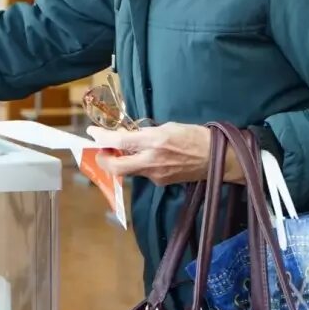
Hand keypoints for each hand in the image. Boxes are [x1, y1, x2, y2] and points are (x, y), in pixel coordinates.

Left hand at [87, 122, 216, 185]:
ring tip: (124, 149)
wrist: (216, 159)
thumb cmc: (194, 136)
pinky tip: (145, 157)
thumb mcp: (168, 126)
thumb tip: (126, 135)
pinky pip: (142, 173)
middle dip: (103, 159)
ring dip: (122, 161)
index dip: (102, 137)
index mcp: (154, 141)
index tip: (92, 133)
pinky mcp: (161, 182)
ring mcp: (156, 175)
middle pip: (116, 167)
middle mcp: (152, 161)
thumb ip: (145, 132)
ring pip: (129, 170)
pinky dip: (138, 164)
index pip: (120, 140)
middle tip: (101, 150)